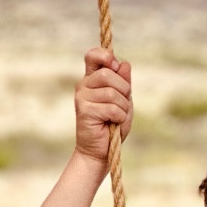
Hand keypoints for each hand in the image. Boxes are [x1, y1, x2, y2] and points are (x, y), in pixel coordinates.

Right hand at [74, 48, 132, 162]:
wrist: (100, 151)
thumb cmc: (112, 125)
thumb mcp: (124, 101)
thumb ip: (124, 83)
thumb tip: (124, 64)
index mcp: (93, 79)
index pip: (93, 55)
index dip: (106, 56)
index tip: (115, 66)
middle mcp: (84, 84)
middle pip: (108, 73)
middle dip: (124, 90)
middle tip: (122, 105)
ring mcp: (82, 96)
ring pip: (112, 92)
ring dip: (122, 107)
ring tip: (117, 117)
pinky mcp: (84, 110)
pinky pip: (111, 108)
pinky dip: (119, 117)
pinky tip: (112, 123)